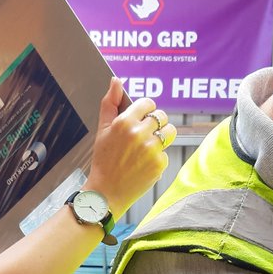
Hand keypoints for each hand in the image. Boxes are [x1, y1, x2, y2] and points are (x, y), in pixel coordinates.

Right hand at [88, 78, 175, 218]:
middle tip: (143, 137)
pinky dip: (157, 158)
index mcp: (124, 122)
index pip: (148, 103)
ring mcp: (151, 149)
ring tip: (148, 148)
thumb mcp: (102, 130)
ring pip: (170, 132)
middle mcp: (139, 133)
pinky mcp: (159, 163)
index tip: (141, 119)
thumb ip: (110, 103)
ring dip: (163, 137)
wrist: (106, 193)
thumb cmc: (103, 160)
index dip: (146, 111)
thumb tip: (116, 80)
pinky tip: (143, 165)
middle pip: (162, 116)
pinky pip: (166, 152)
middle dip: (155, 124)